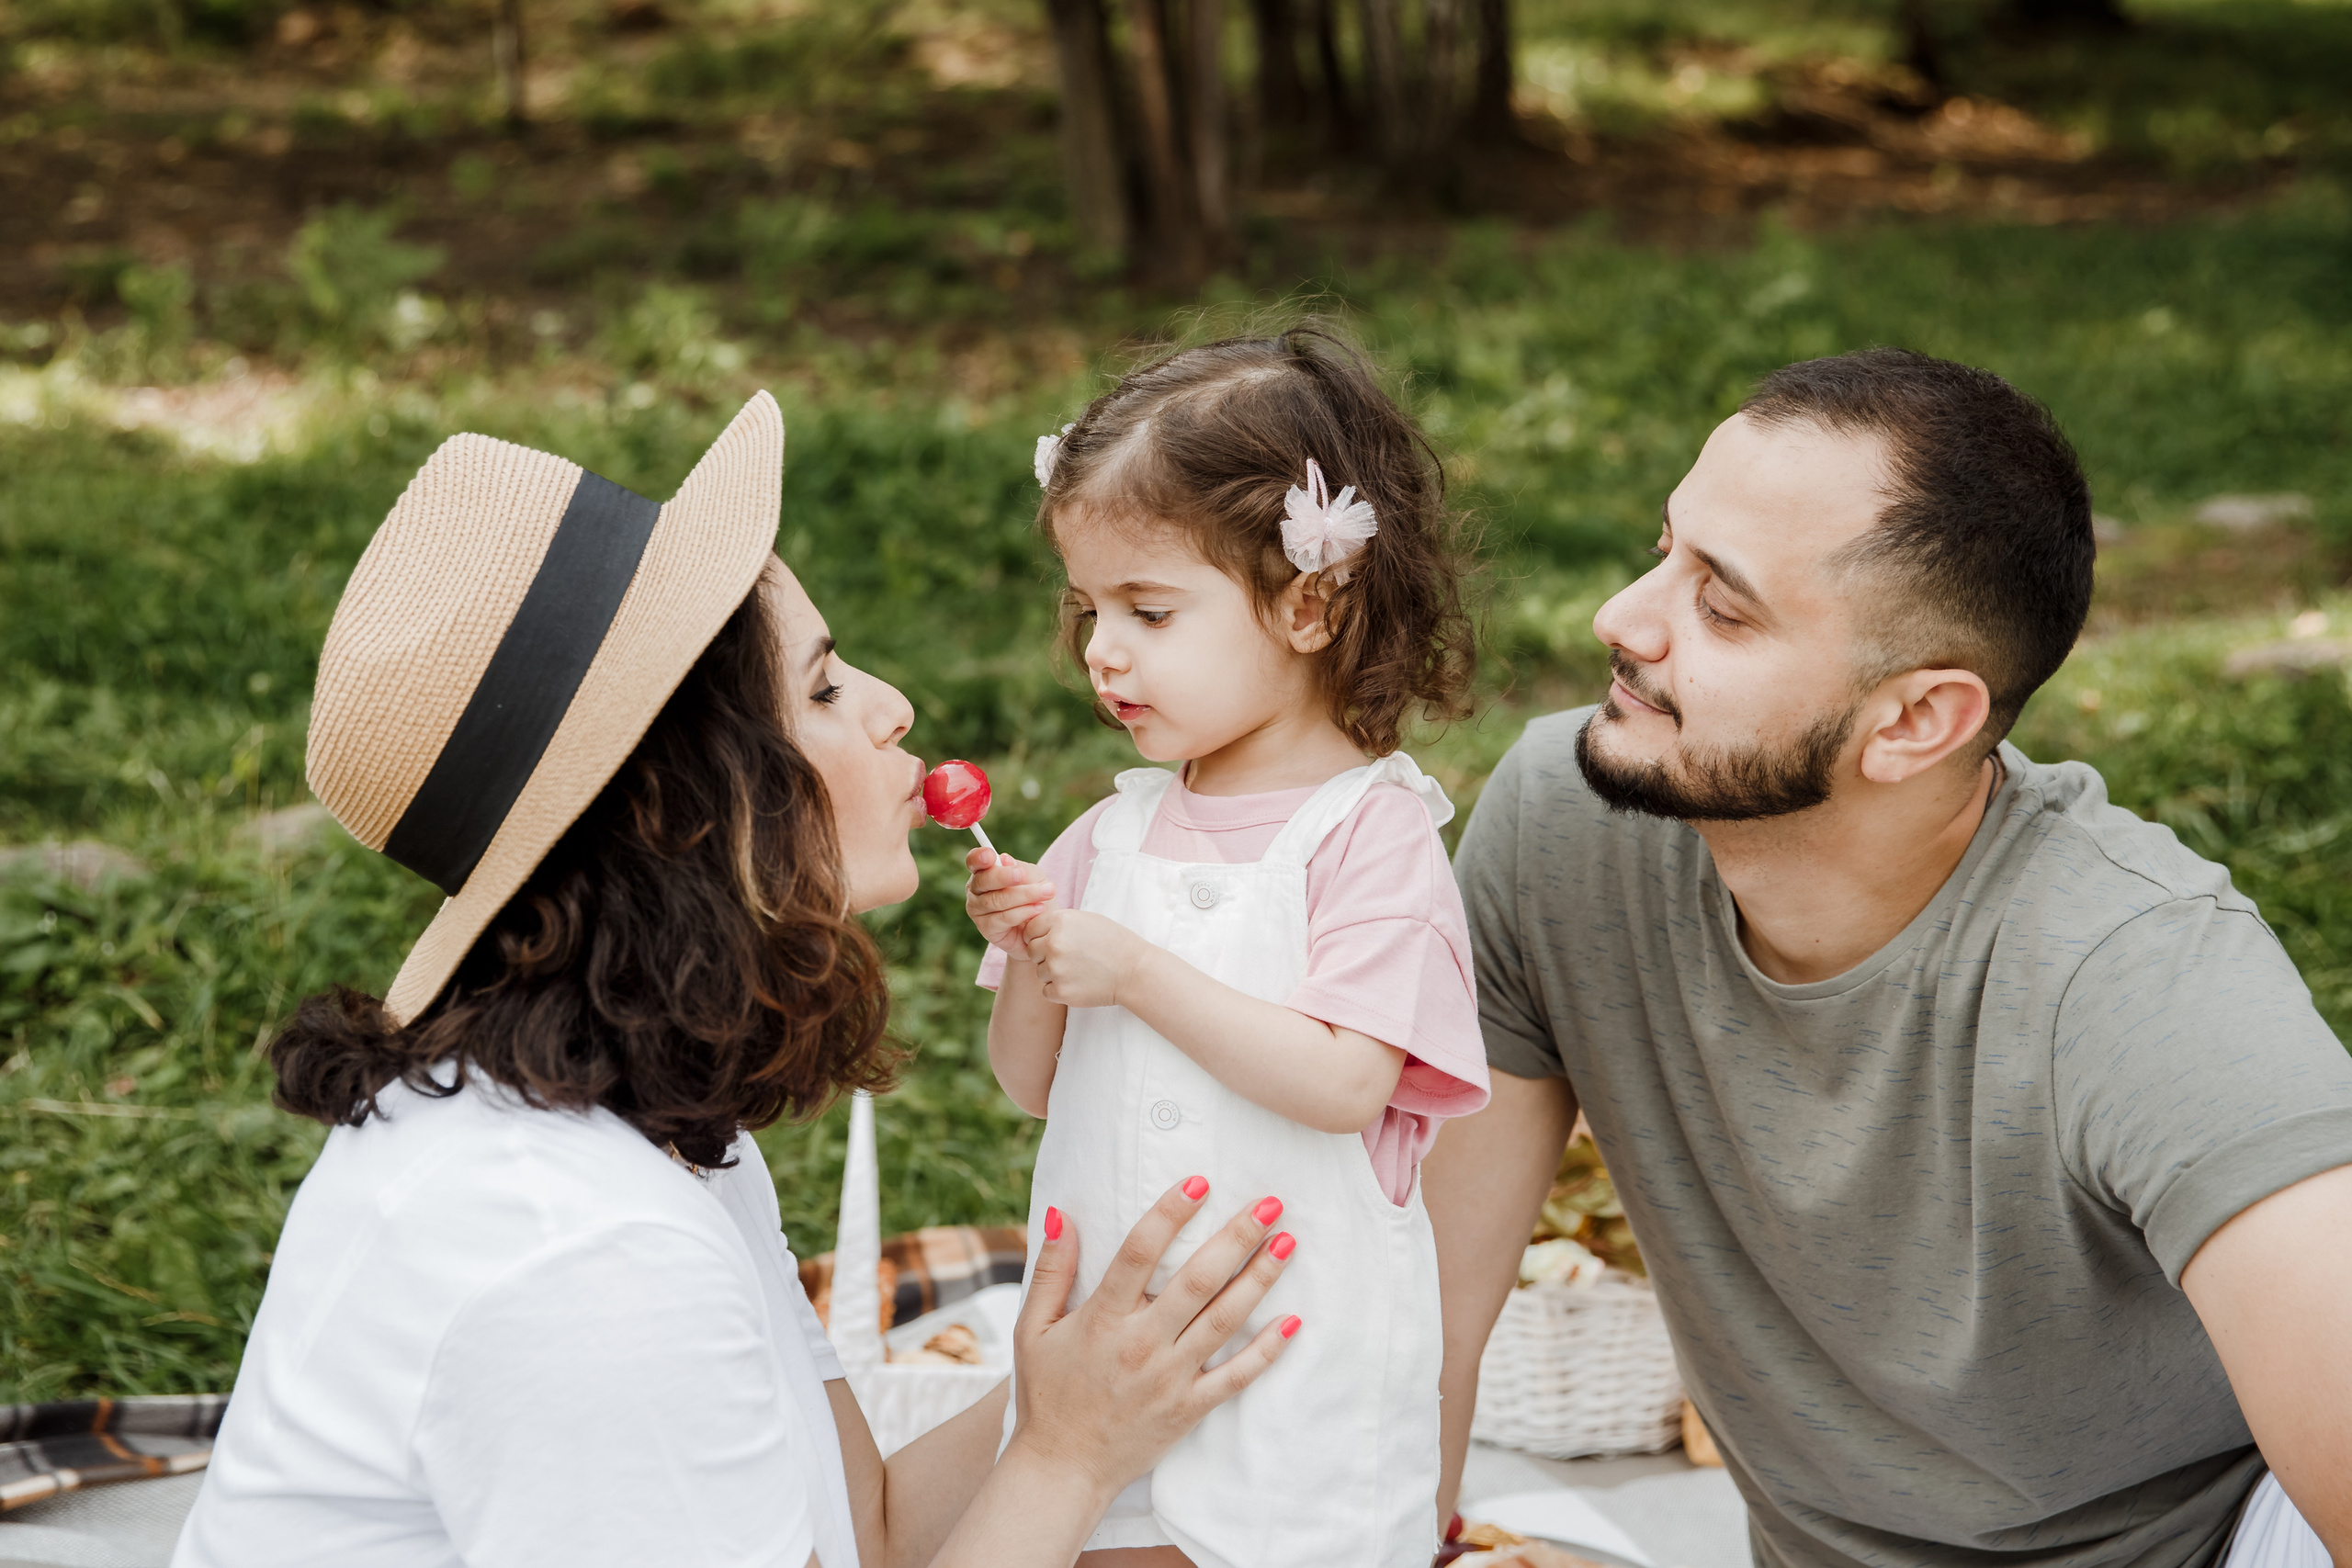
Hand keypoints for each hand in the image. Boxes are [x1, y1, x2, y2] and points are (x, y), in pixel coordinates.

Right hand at [964, 847, 1053, 957]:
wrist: (1042, 926)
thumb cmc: (1035, 896)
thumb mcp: (1034, 877)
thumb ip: (1021, 868)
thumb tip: (1005, 859)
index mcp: (983, 871)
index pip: (974, 861)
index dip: (979, 857)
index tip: (990, 855)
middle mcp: (976, 890)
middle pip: (984, 880)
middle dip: (1004, 876)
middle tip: (1022, 874)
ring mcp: (978, 911)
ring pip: (996, 900)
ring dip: (1023, 895)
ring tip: (1045, 893)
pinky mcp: (986, 928)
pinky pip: (1003, 918)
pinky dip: (1023, 912)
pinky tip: (1038, 909)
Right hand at [1007, 1179, 1300, 1498]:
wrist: (1061, 1469)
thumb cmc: (1047, 1393)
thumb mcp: (1033, 1329)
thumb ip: (1051, 1270)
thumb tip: (1061, 1213)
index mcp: (1102, 1318)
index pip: (1139, 1252)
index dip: (1170, 1213)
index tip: (1200, 1181)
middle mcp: (1140, 1343)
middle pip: (1197, 1281)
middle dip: (1237, 1238)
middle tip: (1271, 1203)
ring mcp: (1169, 1378)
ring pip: (1223, 1320)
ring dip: (1259, 1280)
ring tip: (1287, 1244)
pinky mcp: (1189, 1408)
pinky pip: (1235, 1377)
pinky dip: (1266, 1351)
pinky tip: (1292, 1321)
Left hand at [1023, 908, 1147, 1007]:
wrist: (1134, 971)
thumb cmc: (1114, 943)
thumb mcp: (1087, 920)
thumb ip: (1059, 923)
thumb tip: (1032, 929)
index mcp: (1061, 921)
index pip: (1030, 929)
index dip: (1040, 936)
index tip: (1054, 943)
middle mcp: (1054, 943)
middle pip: (1032, 951)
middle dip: (1044, 955)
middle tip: (1070, 958)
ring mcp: (1056, 968)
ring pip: (1039, 972)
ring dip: (1054, 973)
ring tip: (1079, 970)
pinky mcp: (1061, 991)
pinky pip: (1046, 991)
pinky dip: (1059, 990)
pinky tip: (1079, 983)